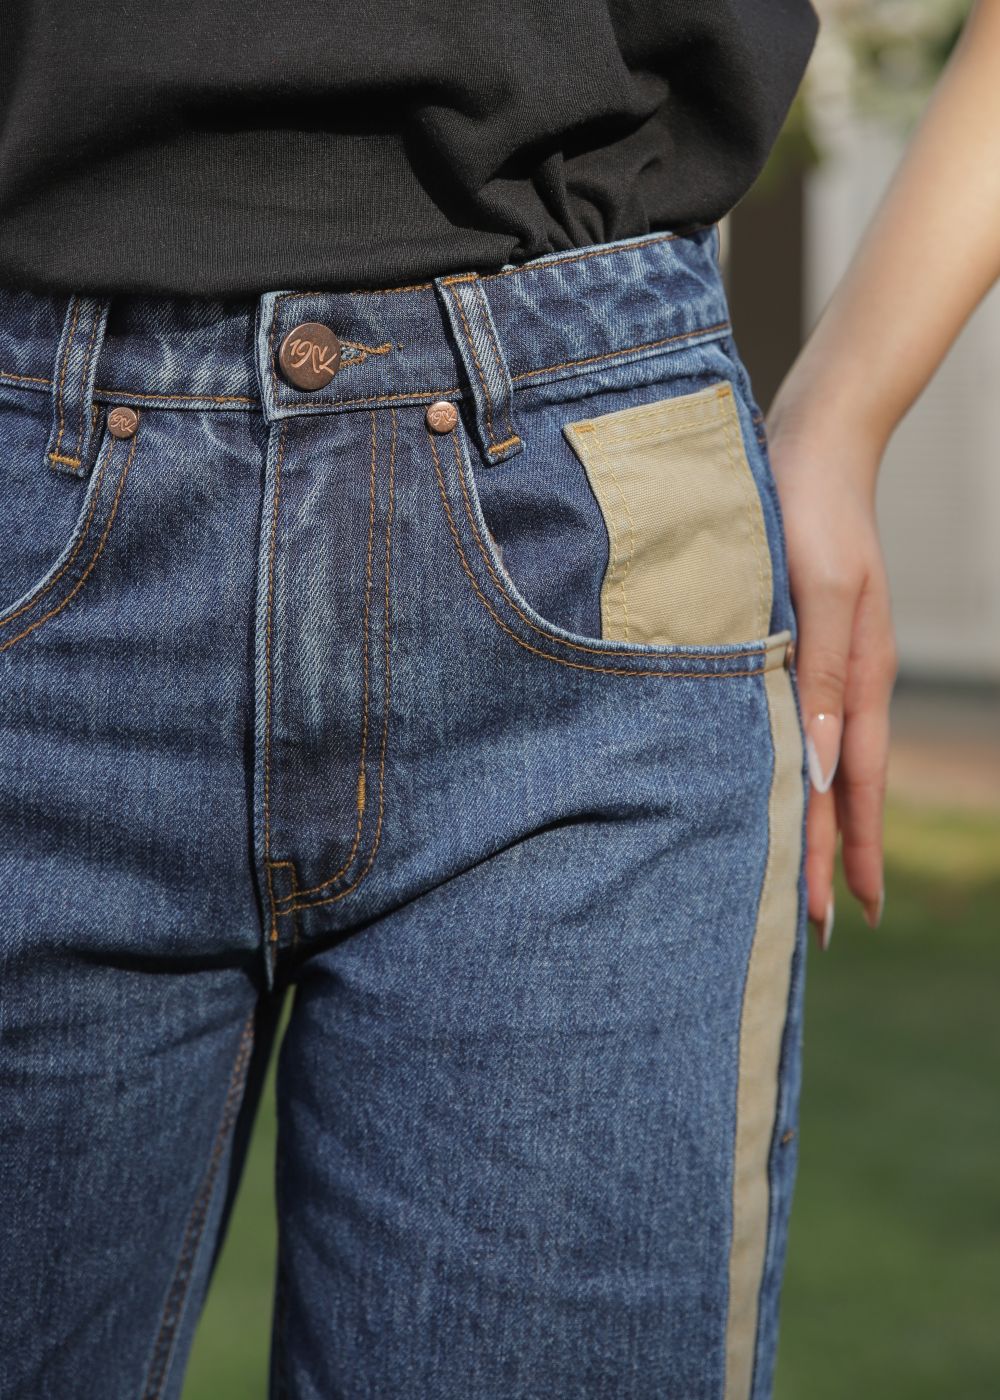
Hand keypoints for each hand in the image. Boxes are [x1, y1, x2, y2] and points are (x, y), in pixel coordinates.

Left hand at [765, 405, 896, 947]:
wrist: (808, 446)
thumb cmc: (811, 514)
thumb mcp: (825, 596)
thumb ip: (824, 680)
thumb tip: (822, 767)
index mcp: (861, 680)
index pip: (855, 787)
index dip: (849, 853)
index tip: (848, 918)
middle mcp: (848, 682)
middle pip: (838, 786)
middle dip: (826, 856)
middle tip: (813, 926)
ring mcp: (827, 663)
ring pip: (819, 759)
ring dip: (808, 818)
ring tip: (793, 871)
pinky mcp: (800, 641)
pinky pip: (799, 720)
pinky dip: (792, 764)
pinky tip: (772, 777)